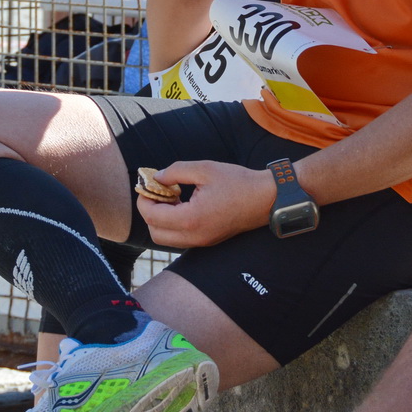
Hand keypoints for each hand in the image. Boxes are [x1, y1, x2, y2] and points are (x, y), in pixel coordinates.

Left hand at [136, 160, 275, 248]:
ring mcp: (201, 242)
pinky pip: (180, 239)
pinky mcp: (207, 241)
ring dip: (161, 220)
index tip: (149, 184)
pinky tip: (184, 205)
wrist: (265, 199)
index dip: (145, 200)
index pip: (152, 216)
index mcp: (191, 218)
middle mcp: (194, 236)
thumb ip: (176, 171)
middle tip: (158, 193)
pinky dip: (174, 225)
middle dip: (150, 213)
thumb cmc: (237, 182)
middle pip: (155, 233)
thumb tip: (156, 177)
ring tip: (172, 198)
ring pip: (166, 239)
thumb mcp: (204, 169)